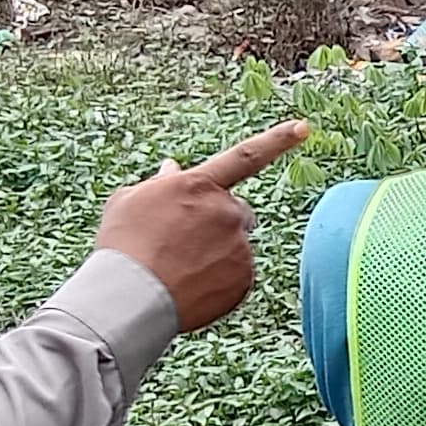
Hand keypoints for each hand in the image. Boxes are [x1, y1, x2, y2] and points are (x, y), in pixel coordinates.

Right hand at [93, 120, 307, 331]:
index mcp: (200, 185)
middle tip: (184, 242)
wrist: (131, 297)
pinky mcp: (245, 278)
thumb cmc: (123, 245)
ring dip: (216, 253)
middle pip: (236, 212)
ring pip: (235, 245)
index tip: (303, 128)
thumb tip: (172, 168)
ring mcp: (239, 245)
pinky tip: (190, 286)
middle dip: (218, 222)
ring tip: (179, 267)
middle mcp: (226, 211)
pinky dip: (219, 281)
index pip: (245, 156)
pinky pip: (237, 275)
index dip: (276, 140)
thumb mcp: (131, 201)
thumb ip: (160, 183)